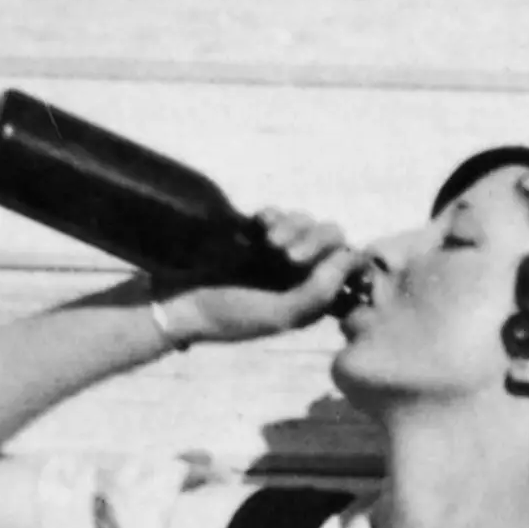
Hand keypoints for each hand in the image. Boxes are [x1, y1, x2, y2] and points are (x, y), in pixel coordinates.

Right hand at [169, 211, 361, 342]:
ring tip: (269, 245)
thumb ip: (320, 292)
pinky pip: (279, 213)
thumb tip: (350, 257)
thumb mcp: (281, 314)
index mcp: (315, 300)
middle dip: (316, 241)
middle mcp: (302, 275)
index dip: (343, 259)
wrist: (178, 300)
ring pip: (308, 221)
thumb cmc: (230, 314)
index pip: (350, 267)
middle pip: (333, 237)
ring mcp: (279, 253)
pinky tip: (257, 230)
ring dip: (294, 227)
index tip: (323, 267)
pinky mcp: (256, 234)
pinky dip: (273, 216)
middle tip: (287, 257)